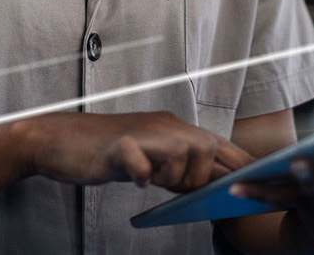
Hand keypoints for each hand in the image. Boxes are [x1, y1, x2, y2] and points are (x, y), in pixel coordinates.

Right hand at [16, 111, 252, 191]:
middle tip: (175, 188)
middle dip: (200, 176)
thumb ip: (178, 166)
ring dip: (173, 176)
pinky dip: (142, 174)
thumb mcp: (149, 156)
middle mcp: (161, 125)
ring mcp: (139, 134)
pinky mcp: (116, 147)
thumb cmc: (104, 152)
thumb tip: (211, 184)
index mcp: (172, 128)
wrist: (58, 140)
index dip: (238, 161)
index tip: (255, 178)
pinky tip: (137, 179)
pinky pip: (139, 161)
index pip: (216, 142)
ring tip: (153, 180)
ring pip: (181, 153)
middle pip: (205, 146)